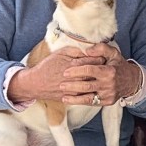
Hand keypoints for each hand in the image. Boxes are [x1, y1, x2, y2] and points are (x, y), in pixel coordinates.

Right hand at [8, 44, 139, 105]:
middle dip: (103, 71)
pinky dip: (92, 93)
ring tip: (105, 79)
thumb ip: (74, 51)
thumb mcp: (59, 54)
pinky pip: (84, 96)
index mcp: (72, 63)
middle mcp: (73, 76)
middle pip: (94, 73)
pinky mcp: (70, 96)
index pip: (92, 60)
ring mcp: (72, 87)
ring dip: (99, 83)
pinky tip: (97, 90)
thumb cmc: (47, 67)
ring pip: (91, 85)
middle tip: (110, 69)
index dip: (100, 59)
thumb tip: (87, 49)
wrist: (35, 83)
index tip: (106, 58)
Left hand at [60, 42, 140, 104]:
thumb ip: (100, 48)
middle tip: (61, 84)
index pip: (90, 71)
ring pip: (88, 97)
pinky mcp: (107, 102)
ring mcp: (108, 95)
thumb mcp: (113, 53)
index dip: (77, 71)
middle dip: (73, 86)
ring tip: (62, 95)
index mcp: (109, 71)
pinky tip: (69, 100)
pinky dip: (79, 102)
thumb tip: (87, 50)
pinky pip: (91, 103)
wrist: (131, 81)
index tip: (65, 71)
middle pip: (87, 86)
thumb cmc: (118, 65)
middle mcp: (109, 84)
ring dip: (74, 98)